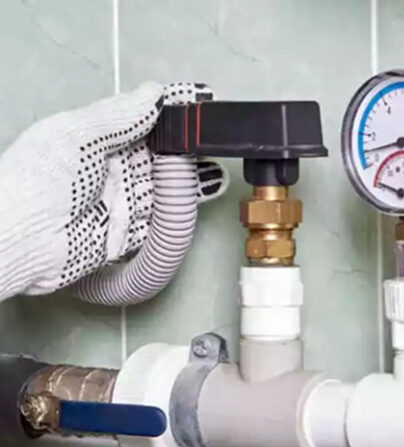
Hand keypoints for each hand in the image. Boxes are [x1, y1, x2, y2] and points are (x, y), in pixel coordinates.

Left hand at [0, 82, 226, 301]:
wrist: (26, 236)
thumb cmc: (43, 178)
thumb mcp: (79, 134)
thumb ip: (119, 116)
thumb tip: (155, 93)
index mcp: (94, 139)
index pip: (140, 122)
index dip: (169, 114)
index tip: (199, 104)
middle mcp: (108, 170)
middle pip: (156, 157)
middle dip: (184, 149)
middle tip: (212, 141)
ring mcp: (118, 204)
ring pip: (162, 189)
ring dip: (188, 180)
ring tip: (216, 171)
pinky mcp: (126, 236)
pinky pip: (158, 223)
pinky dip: (179, 212)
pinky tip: (199, 199)